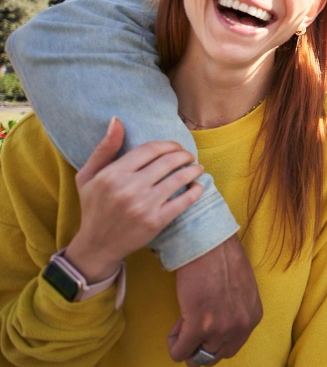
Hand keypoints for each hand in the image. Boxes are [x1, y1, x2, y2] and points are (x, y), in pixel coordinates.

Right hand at [64, 117, 204, 282]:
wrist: (97, 246)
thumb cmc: (94, 206)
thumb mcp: (88, 176)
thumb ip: (104, 148)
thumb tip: (117, 120)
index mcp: (112, 174)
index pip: (151, 149)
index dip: (169, 144)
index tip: (176, 147)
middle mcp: (128, 188)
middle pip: (168, 161)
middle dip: (184, 155)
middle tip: (189, 156)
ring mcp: (143, 206)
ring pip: (179, 178)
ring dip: (194, 169)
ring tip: (197, 168)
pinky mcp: (156, 222)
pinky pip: (184, 201)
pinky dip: (196, 190)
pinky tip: (198, 186)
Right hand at [167, 234, 262, 366]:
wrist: (210, 243)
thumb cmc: (224, 258)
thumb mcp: (243, 289)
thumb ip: (236, 309)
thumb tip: (220, 322)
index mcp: (252, 317)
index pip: (232, 347)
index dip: (214, 338)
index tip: (206, 323)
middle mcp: (240, 326)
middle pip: (215, 357)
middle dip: (200, 347)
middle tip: (191, 327)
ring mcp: (220, 328)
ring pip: (197, 358)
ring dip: (186, 345)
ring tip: (183, 324)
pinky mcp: (198, 325)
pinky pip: (180, 352)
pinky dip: (174, 344)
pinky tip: (176, 326)